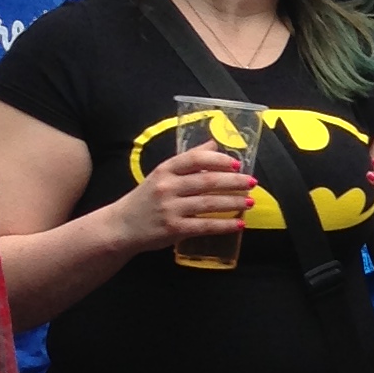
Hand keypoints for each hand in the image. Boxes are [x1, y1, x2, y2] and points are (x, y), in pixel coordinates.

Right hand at [118, 143, 253, 253]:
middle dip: (234, 182)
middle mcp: (167, 187)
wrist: (121, 226)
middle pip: (207, 181)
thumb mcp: (162, 174)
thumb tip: (214, 144)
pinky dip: (224, 225)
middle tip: (252, 183)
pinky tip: (239, 224)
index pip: (195, 159)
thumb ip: (188, 160)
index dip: (219, 160)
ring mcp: (170, 208)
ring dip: (233, 202)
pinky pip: (205, 226)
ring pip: (209, 203)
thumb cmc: (146, 199)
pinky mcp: (173, 229)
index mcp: (165, 169)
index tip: (237, 164)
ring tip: (250, 202)